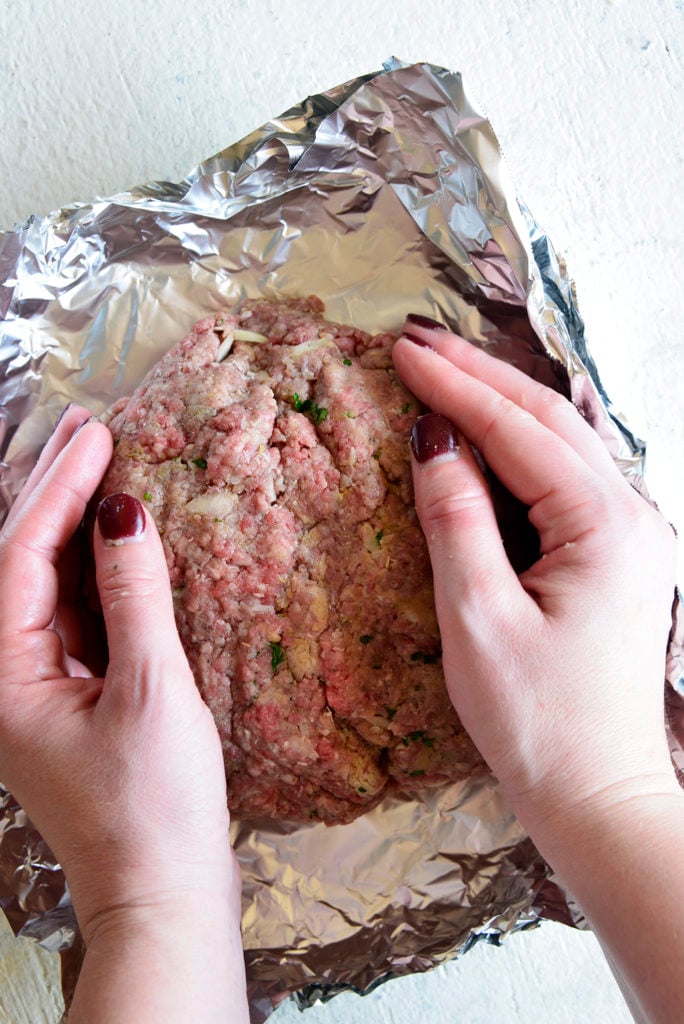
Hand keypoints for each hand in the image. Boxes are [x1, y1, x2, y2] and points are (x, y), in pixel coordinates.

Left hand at [0, 406, 246, 1021]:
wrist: (162, 892)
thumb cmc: (155, 806)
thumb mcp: (151, 688)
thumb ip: (134, 591)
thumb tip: (123, 511)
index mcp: (2, 677)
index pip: (20, 556)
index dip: (59, 489)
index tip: (97, 434)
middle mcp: (3, 675)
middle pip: (20, 562)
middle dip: (53, 491)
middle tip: (88, 426)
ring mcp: (31, 685)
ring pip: (43, 583)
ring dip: (70, 523)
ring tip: (99, 460)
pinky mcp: (64, 694)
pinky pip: (70, 613)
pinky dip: (92, 569)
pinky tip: (114, 536)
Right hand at [392, 319, 678, 835]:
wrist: (598, 795)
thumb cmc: (538, 722)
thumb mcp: (479, 619)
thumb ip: (455, 519)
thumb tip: (432, 438)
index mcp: (603, 526)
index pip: (519, 430)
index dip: (456, 386)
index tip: (402, 349)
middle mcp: (628, 516)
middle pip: (548, 420)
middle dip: (479, 375)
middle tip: (416, 340)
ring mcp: (626, 535)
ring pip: (558, 443)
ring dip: (499, 403)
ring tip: (441, 369)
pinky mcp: (611, 557)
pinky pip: (561, 479)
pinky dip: (517, 446)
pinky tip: (483, 434)